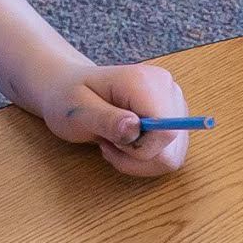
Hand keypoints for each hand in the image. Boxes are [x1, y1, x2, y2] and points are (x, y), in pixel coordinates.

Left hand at [33, 60, 196, 179]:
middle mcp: (166, 88)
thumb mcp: (77, 110)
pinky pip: (170, 154)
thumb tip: (135, 129)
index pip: (166, 131)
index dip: (139, 148)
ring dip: (139, 161)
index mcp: (144, 81)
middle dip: (137, 157)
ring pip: (172, 155)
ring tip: (114, 144)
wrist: (68, 88)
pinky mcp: (174, 118)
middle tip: (108, 144)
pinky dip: (145, 159)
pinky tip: (124, 145)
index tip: (111, 140)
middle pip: (171, 146)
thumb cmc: (68, 97)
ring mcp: (173, 103)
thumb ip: (106, 120)